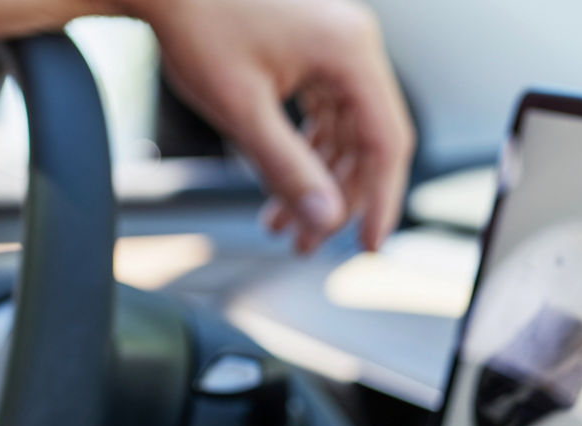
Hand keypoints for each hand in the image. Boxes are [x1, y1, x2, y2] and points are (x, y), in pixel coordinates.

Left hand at [131, 0, 413, 251]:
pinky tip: (279, 184)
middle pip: (369, 141)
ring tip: (283, 225)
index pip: (387, 142)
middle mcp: (352, 43)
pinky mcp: (314, 49)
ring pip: (345, 132)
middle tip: (308, 243)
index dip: (380, 200)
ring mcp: (335, 44)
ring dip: (318, 180)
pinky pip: (326, 113)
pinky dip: (306, 151)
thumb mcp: (241, 109)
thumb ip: (287, 168)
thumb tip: (326, 220)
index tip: (365, 246)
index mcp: (349, 51)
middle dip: (337, 198)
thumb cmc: (194, 22)